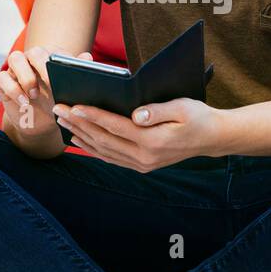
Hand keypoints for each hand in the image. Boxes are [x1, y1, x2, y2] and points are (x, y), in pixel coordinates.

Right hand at [0, 45, 91, 141]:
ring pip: (15, 58)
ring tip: (34, 95)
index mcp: (50, 57)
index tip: (64, 76)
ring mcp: (16, 69)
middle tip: (51, 84)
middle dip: (42, 66)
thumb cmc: (57, 103)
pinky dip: (13, 89)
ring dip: (26, 76)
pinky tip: (23, 102)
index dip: (58, 62)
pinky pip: (2, 78)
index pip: (53, 51)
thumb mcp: (69, 93)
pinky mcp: (3, 82)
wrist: (42, 124)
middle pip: (34, 52)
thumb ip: (77, 74)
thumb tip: (87, 57)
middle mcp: (32, 59)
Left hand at [52, 97, 223, 171]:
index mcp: (153, 141)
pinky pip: (111, 158)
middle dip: (79, 123)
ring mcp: (142, 164)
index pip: (115, 126)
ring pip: (103, 150)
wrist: (212, 139)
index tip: (74, 106)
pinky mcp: (141, 166)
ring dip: (81, 136)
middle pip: (103, 139)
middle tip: (59, 109)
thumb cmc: (198, 117)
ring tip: (63, 122)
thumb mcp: (183, 107)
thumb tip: (135, 114)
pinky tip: (79, 139)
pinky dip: (92, 148)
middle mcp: (144, 156)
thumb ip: (158, 110)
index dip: (92, 116)